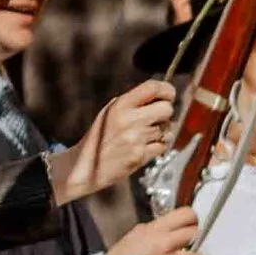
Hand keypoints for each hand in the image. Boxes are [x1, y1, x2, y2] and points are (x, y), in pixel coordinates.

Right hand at [55, 82, 178, 205]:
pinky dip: (157, 147)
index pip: (153, 88)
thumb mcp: (110, 112)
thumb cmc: (100, 136)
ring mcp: (136, 138)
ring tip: (143, 136)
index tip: (169, 95)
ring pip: (166, 129)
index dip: (167, 90)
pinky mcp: (140, 156)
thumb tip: (161, 95)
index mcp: (120, 105)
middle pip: (166, 109)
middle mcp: (129, 119)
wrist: (86, 166)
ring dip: (160, 132)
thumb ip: (133, 102)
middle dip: (165, 113)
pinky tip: (143, 147)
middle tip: (157, 118)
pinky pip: (162, 146)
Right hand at [106, 208, 200, 254]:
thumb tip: (172, 226)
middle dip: (192, 239)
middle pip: (195, 234)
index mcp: (155, 229)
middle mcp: (165, 243)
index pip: (186, 215)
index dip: (192, 219)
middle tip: (185, 245)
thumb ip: (156, 228)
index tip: (190, 224)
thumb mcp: (136, 234)